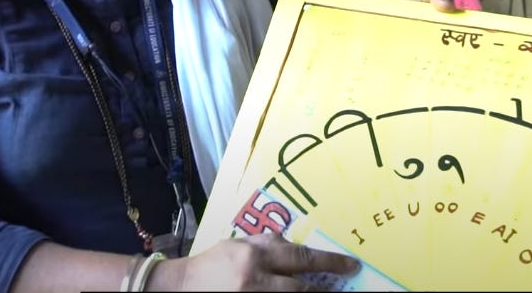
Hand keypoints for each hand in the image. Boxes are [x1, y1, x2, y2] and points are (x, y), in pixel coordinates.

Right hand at [149, 233, 359, 290]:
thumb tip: (294, 246)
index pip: (302, 257)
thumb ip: (266, 244)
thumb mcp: (238, 245)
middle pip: (301, 288)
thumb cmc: (211, 265)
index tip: (351, 267)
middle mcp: (255, 279)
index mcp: (254, 255)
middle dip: (324, 291)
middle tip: (341, 289)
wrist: (180, 288)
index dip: (331, 263)